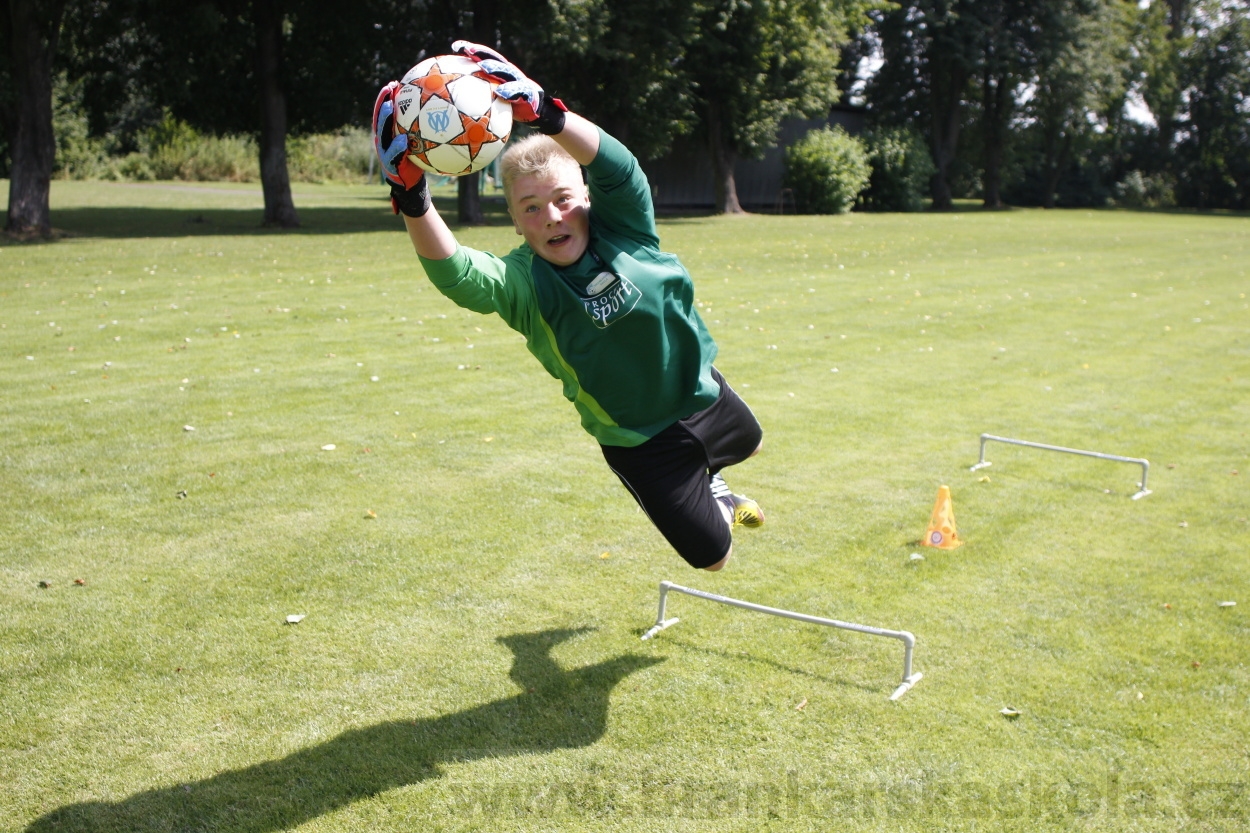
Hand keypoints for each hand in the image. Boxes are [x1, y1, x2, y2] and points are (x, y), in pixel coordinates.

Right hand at [372, 81, 423, 189]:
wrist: (410, 184)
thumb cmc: (417, 160)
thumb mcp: (420, 143)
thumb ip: (423, 129)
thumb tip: (441, 112)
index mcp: (389, 134)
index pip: (385, 113)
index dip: (386, 98)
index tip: (392, 84)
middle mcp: (384, 141)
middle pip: (380, 119)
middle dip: (382, 102)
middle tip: (388, 89)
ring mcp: (385, 152)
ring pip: (383, 133)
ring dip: (385, 119)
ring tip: (390, 107)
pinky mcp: (391, 165)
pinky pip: (393, 154)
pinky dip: (397, 147)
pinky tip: (403, 139)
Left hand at [451, 40, 566, 133]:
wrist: (539, 115)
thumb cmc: (513, 108)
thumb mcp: (496, 101)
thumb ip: (482, 97)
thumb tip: (459, 103)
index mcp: (502, 73)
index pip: (486, 58)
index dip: (472, 50)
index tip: (456, 46)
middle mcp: (511, 74)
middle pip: (495, 60)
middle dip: (482, 53)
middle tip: (468, 51)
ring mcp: (521, 82)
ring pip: (507, 72)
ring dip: (496, 69)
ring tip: (484, 67)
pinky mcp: (530, 94)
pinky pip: (519, 92)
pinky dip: (510, 92)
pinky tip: (500, 93)